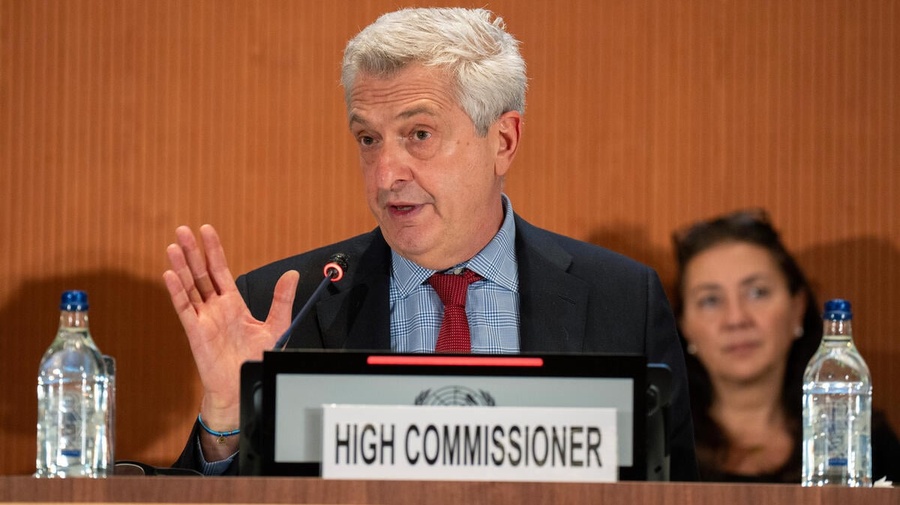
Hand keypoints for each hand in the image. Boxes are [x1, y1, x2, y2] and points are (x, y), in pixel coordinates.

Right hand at [163, 225, 298, 434]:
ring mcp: (204, 319)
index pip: (220, 271)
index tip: (207, 230)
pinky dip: (176, 291)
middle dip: (193, 252)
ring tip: (174, 245)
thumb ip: (282, 299)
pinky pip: (184, 309)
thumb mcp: (276, 325)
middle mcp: (216, 308)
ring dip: (181, 267)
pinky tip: (170, 275)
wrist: (245, 386)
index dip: (214, 251)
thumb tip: (292, 274)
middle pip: (201, 274)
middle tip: (184, 229)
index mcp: (233, 304)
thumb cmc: (257, 359)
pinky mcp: (196, 333)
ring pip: (189, 287)